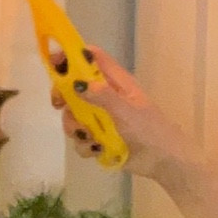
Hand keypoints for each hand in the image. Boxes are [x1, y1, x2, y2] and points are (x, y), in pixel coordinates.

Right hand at [54, 44, 195, 180]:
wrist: (163, 161)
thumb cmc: (149, 129)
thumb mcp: (126, 110)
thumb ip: (102, 96)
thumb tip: (77, 84)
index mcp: (116, 82)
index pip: (91, 58)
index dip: (72, 56)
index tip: (53, 65)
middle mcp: (106, 96)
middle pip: (74, 87)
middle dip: (64, 97)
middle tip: (59, 105)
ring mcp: (101, 118)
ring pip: (74, 116)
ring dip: (75, 127)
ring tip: (89, 137)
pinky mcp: (99, 138)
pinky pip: (81, 139)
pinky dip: (85, 145)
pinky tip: (97, 150)